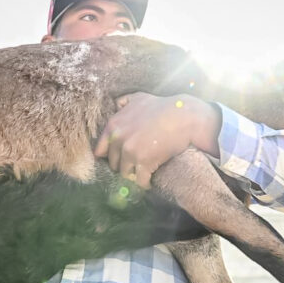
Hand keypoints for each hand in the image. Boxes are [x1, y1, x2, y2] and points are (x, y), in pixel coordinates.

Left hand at [94, 92, 220, 187]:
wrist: (183, 116)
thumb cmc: (163, 106)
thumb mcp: (139, 98)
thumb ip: (123, 102)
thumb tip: (116, 105)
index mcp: (113, 125)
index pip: (100, 151)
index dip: (110, 157)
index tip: (119, 160)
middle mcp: (118, 139)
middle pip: (113, 164)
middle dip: (123, 167)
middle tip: (133, 168)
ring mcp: (130, 151)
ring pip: (124, 174)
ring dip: (133, 176)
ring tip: (141, 177)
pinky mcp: (143, 162)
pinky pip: (139, 181)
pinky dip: (144, 184)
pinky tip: (149, 183)